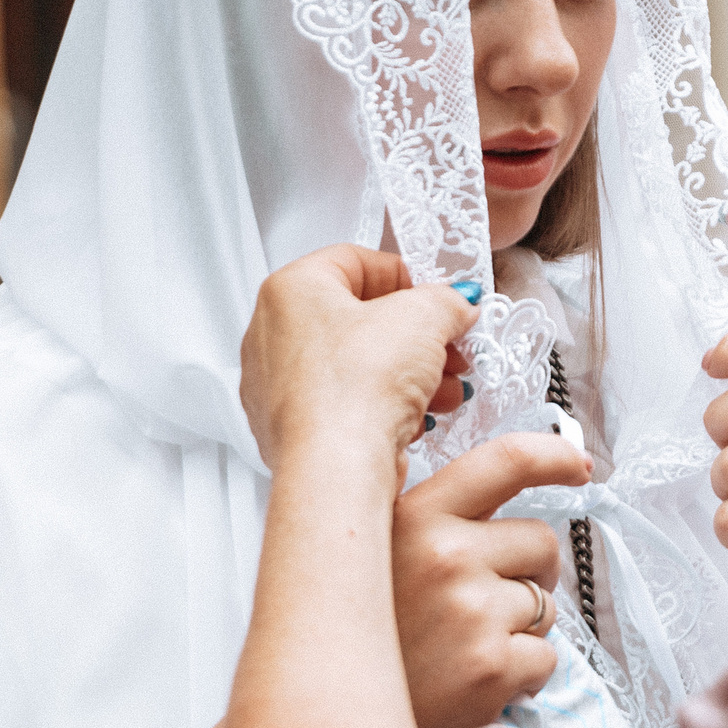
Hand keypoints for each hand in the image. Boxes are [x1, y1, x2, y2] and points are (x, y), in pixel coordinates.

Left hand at [240, 246, 474, 475]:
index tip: (437, 297)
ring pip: (355, 365)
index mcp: (291, 289)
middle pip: (358, 318)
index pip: (356, 260)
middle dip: (416, 335)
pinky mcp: (291, 429)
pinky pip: (345, 403)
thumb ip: (447, 301)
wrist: (336, 467)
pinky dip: (383, 406)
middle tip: (448, 344)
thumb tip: (456, 304)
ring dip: (410, 373)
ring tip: (446, 388)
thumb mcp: (425, 318)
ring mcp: (276, 385)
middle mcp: (272, 334)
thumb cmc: (356, 389)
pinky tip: (419, 417)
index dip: (407, 276)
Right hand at [391, 433, 591, 727]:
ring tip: (463, 650)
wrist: (333, 721)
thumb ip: (424, 519)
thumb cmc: (366, 637)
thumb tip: (470, 489)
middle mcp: (446, 555)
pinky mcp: (491, 667)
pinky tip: (474, 682)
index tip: (579, 466)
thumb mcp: (375, 556)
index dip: (553, 457)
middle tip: (489, 604)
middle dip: (531, 573)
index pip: (505, 461)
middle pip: (541, 542)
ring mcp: (471, 611)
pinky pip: (545, 659)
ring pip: (545, 607)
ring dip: (520, 630)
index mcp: (416, 517)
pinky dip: (522, 676)